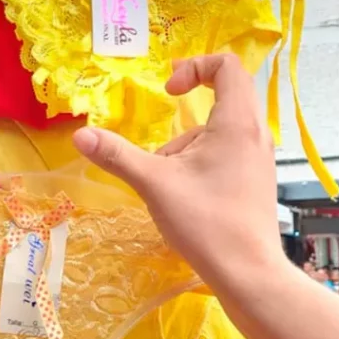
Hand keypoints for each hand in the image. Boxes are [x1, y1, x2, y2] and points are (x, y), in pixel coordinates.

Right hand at [72, 54, 283, 286]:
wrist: (247, 272)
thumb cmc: (206, 222)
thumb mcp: (153, 184)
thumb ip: (116, 155)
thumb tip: (79, 135)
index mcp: (236, 123)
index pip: (228, 67)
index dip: (194, 67)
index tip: (168, 91)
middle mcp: (255, 133)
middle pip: (224, 97)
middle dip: (185, 112)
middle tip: (160, 140)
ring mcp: (258, 158)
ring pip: (219, 131)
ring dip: (187, 145)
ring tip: (167, 182)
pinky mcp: (255, 180)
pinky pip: (226, 153)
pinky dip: (200, 162)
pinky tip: (184, 195)